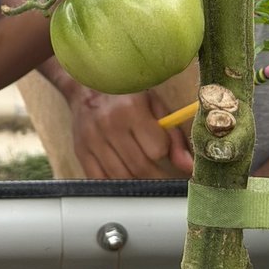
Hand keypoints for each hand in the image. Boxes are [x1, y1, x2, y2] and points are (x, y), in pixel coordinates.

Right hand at [65, 83, 193, 179]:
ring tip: (145, 173)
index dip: (165, 152)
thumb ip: (173, 136)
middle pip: (140, 167)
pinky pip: (101, 180)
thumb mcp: (153, 105)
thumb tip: (188, 166)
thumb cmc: (123, 94)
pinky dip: (116, 184)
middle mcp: (109, 125)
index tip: (165, 150)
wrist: (84, 85)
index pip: (157, 149)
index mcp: (131, 109)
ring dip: (138, 181)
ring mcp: (92, 140)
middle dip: (156, 175)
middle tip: (162, 174)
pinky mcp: (80, 151)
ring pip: (122, 177)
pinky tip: (124, 175)